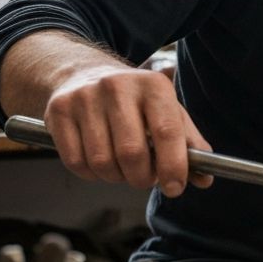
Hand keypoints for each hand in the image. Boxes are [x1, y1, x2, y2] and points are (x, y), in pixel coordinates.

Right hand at [44, 63, 213, 197]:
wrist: (83, 74)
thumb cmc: (135, 102)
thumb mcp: (167, 111)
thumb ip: (188, 144)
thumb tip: (204, 179)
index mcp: (153, 85)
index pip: (167, 132)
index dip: (173, 166)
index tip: (175, 188)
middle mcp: (118, 87)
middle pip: (132, 153)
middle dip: (142, 178)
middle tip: (145, 179)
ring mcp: (85, 97)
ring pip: (102, 162)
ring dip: (116, 177)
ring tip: (122, 167)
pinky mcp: (58, 111)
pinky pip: (76, 162)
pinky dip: (91, 174)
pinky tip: (99, 161)